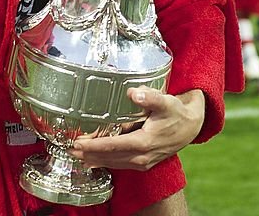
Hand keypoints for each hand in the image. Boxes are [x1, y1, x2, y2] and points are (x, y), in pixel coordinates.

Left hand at [70, 88, 204, 170]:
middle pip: (109, 157)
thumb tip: (132, 93)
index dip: (94, 146)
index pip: (113, 146)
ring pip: (113, 163)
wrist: (190, 127)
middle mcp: (141, 156)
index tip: (78, 143)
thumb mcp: (165, 102)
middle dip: (88, 154)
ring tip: (76, 155)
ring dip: (94, 160)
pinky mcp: (143, 162)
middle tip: (68, 150)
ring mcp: (142, 162)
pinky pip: (120, 164)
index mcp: (143, 142)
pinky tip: (95, 160)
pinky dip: (106, 162)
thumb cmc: (176, 113)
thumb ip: (149, 97)